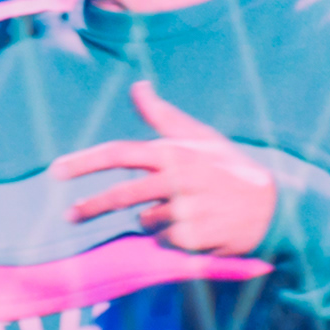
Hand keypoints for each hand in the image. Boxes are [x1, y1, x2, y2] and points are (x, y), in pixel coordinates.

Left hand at [49, 80, 276, 256]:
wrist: (274, 208)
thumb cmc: (230, 169)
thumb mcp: (201, 137)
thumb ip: (163, 116)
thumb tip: (138, 87)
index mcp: (175, 152)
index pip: (120, 153)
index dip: (85, 161)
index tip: (55, 170)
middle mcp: (178, 179)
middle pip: (121, 195)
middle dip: (91, 207)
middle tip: (70, 214)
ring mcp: (187, 210)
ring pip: (145, 221)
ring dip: (153, 221)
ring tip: (185, 212)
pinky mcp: (194, 238)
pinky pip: (164, 242)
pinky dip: (172, 238)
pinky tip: (197, 228)